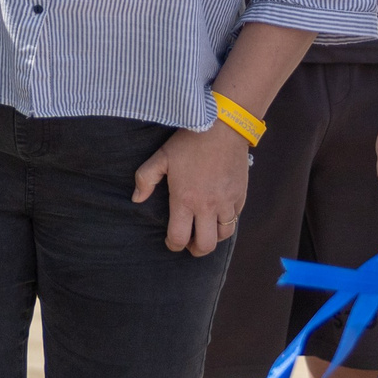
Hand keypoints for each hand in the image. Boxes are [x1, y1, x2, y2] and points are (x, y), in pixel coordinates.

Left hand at [133, 121, 250, 255]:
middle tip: (190, 244)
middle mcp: (207, 206)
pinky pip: (235, 218)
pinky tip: (218, 215)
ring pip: (223, 235)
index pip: (179, 237)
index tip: (171, 242)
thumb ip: (145, 179)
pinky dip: (226, 222)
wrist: (222, 128)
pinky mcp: (240, 196)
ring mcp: (227, 203)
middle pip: (205, 245)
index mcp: (185, 200)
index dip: (173, 244)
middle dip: (195, 249)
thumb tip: (136, 199)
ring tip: (204, 231)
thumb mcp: (161, 157)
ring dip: (212, 237)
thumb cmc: (189, 142)